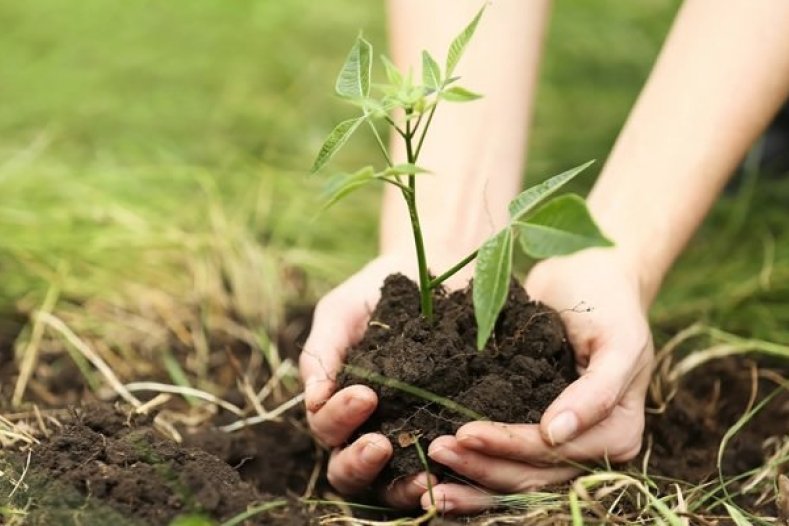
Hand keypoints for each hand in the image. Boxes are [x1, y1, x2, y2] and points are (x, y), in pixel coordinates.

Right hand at [299, 254, 439, 506]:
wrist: (432, 268)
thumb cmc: (376, 291)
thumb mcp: (341, 312)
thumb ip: (322, 352)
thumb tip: (314, 401)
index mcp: (336, 402)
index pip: (326, 428)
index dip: (339, 418)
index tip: (365, 394)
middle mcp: (366, 427)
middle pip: (347, 470)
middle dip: (359, 462)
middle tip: (381, 444)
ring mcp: (406, 434)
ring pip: (389, 483)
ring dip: (399, 485)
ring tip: (420, 474)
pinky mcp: (444, 433)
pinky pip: (437, 467)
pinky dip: (442, 475)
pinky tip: (454, 465)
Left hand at [420, 248, 653, 513]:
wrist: (590, 276)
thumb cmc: (608, 302)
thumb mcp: (617, 340)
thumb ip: (598, 391)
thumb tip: (556, 434)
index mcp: (616, 433)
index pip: (554, 453)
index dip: (509, 446)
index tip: (465, 433)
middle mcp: (588, 448)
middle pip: (530, 473)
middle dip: (481, 467)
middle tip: (436, 449)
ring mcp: (559, 443)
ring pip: (512, 476)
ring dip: (470, 476)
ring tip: (428, 471)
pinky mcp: (532, 430)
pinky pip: (502, 457)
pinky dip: (472, 467)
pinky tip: (435, 473)